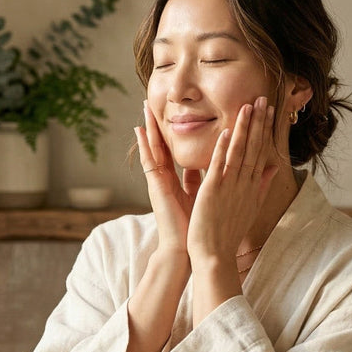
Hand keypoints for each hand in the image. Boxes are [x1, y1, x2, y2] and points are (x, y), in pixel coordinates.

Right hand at [135, 101, 201, 255]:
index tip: (170, 115)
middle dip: (156, 125)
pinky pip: (149, 161)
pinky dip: (144, 145)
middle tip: (152, 103)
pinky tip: (139, 130)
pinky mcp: (156, 186)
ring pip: (153, 148)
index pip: (172, 151)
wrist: (187, 249)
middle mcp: (165, 179)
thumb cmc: (195, 227)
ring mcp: (158, 181)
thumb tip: (211, 165)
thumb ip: (203, 180)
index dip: (170, 134)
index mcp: (176, 181)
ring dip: (148, 128)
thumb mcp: (201, 196)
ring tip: (144, 108)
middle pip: (160, 145)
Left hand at [187, 96, 278, 267]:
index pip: (259, 151)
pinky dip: (222, 149)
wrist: (215, 255)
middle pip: (253, 147)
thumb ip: (260, 186)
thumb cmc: (228, 233)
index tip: (269, 110)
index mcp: (251, 186)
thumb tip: (271, 169)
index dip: (264, 130)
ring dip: (244, 128)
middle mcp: (244, 184)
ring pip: (239, 151)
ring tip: (248, 105)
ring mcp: (230, 186)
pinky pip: (220, 166)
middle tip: (264, 98)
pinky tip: (226, 132)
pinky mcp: (214, 191)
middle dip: (259, 122)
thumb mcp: (250, 207)